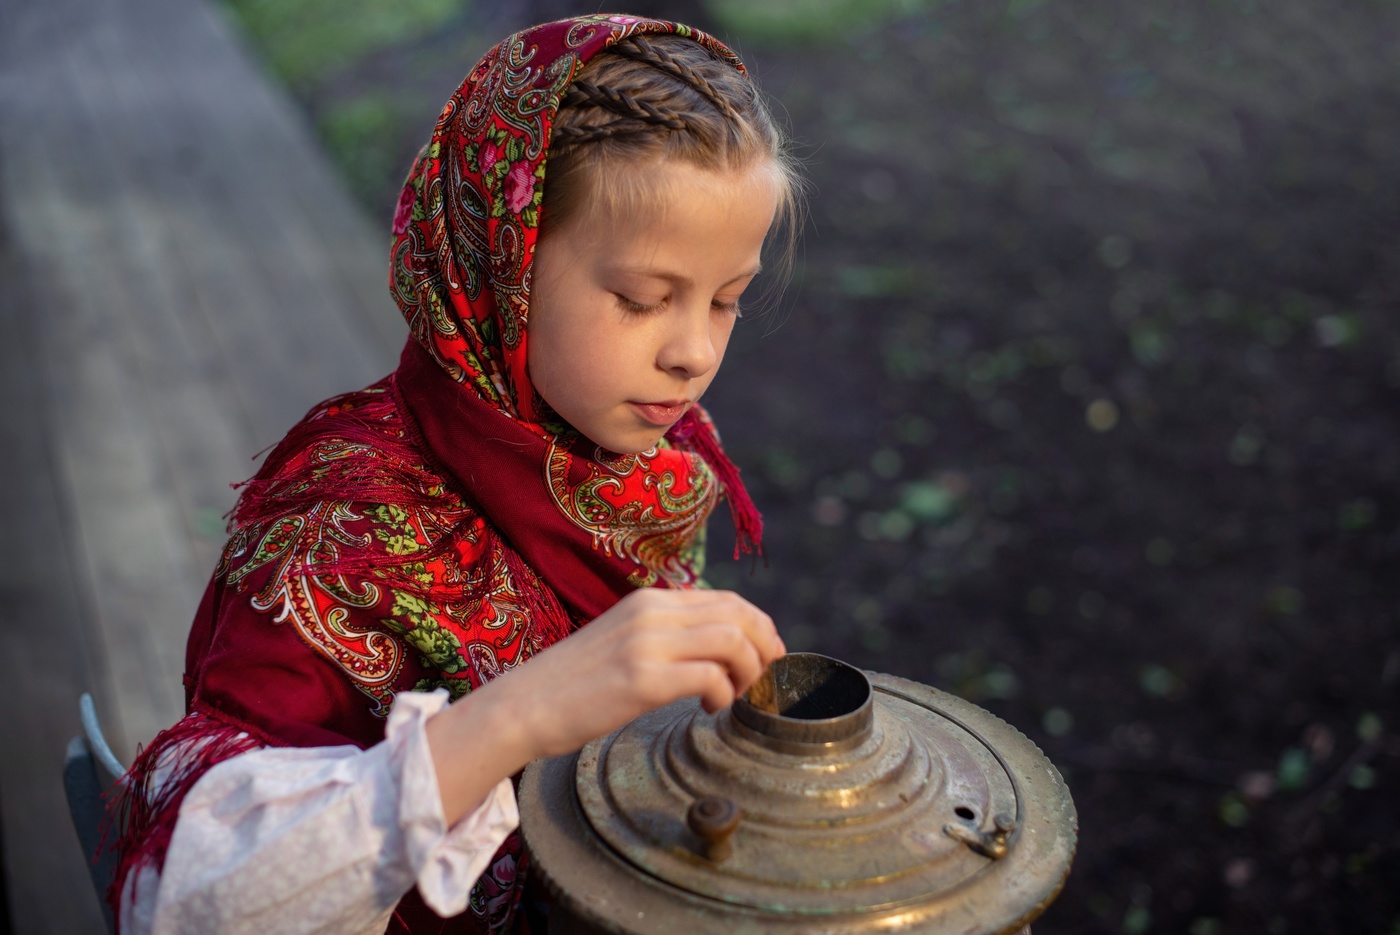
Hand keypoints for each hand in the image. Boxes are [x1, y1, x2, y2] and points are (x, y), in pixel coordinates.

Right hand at [426, 588, 782, 823]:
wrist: (524, 705)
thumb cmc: (574, 683)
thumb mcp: (624, 639)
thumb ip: (665, 634)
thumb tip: (715, 648)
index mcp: (650, 600)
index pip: (727, 599)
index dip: (760, 626)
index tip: (768, 654)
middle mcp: (652, 613)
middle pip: (738, 615)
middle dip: (765, 647)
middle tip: (763, 678)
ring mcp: (647, 644)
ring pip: (732, 641)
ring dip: (749, 672)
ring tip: (735, 695)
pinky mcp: (643, 679)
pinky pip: (710, 677)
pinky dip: (724, 695)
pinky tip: (709, 708)